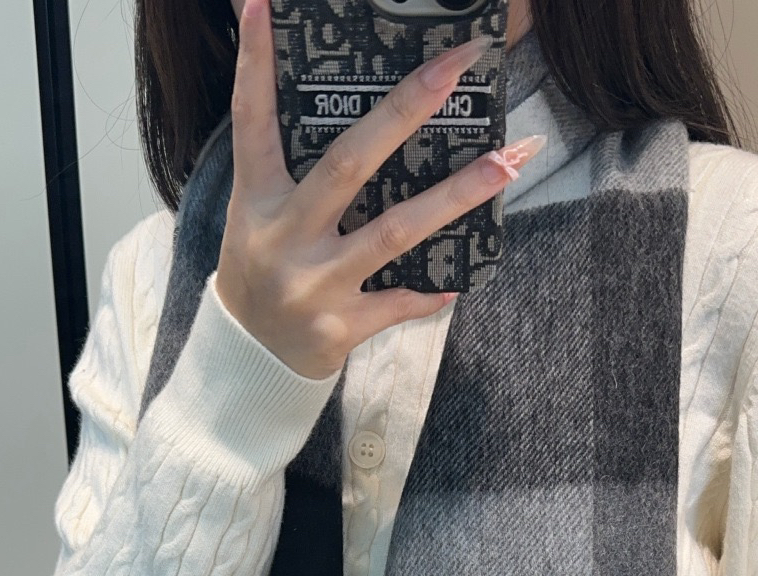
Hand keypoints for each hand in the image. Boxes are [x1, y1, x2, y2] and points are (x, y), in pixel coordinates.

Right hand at [216, 0, 546, 379]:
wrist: (250, 359)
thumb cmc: (263, 272)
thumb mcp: (256, 213)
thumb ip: (281, 160)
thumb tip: (320, 101)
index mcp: (258, 199)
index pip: (252, 119)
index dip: (257, 62)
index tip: (267, 6)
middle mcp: (285, 237)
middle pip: (350, 163)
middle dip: (406, 110)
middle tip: (456, 65)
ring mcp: (314, 284)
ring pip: (395, 231)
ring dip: (457, 195)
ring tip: (507, 162)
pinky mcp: (340, 327)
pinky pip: (398, 301)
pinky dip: (430, 291)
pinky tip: (464, 275)